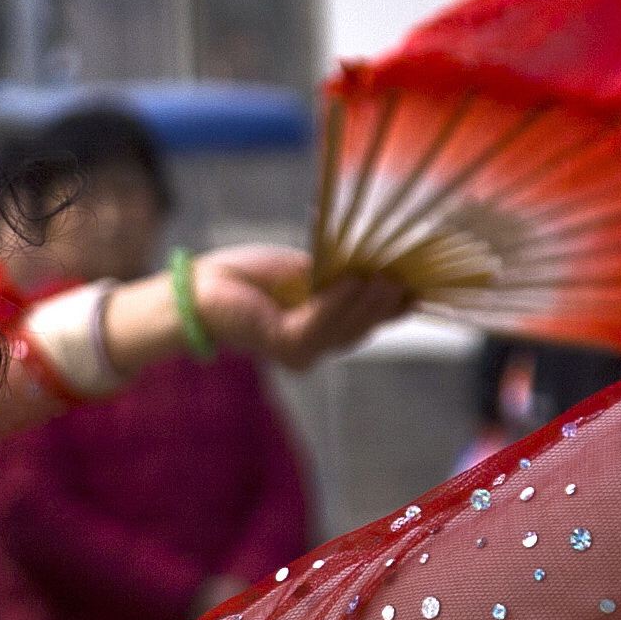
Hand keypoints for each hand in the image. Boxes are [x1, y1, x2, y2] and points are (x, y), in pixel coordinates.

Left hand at [186, 245, 413, 371]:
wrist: (200, 288)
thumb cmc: (248, 277)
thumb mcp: (305, 272)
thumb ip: (339, 277)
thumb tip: (380, 268)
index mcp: (323, 331)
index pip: (368, 322)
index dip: (395, 308)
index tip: (420, 288)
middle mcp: (314, 348)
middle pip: (363, 328)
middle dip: (386, 304)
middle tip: (407, 277)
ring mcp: (300, 351)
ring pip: (346, 328)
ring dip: (368, 301)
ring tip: (387, 276)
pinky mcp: (284, 343)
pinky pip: (320, 322)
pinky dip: (338, 301)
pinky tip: (353, 280)